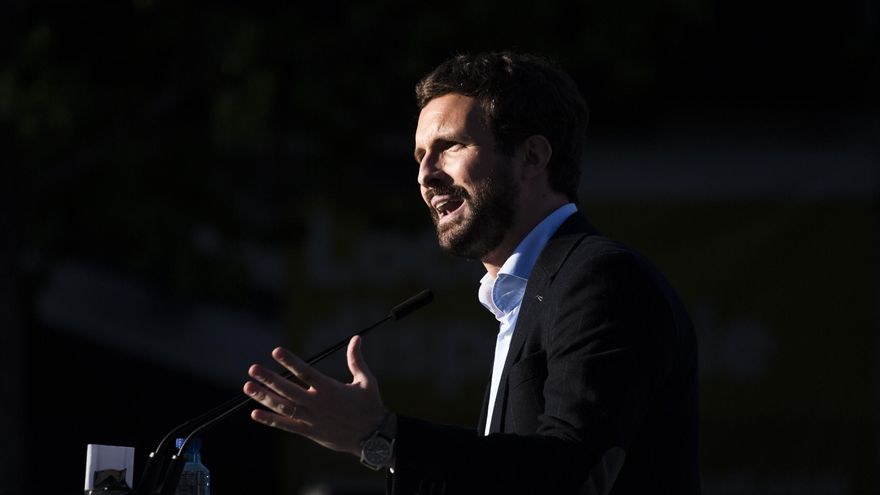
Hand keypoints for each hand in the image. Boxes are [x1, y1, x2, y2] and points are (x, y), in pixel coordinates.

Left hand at [243, 335, 386, 455]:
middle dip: (269, 379)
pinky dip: (270, 420)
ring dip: (264, 397)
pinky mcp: (309, 431)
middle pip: (288, 389)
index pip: (305, 372)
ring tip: (248, 387)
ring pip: (283, 407)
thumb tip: (356, 338)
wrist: (372, 437)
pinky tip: (255, 413)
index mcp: (330, 388)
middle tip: (252, 369)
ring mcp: (311, 418)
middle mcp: (317, 403)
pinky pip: (286, 426)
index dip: (290, 361)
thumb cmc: (370, 405)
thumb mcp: (366, 380)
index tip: (275, 351)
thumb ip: (356, 360)